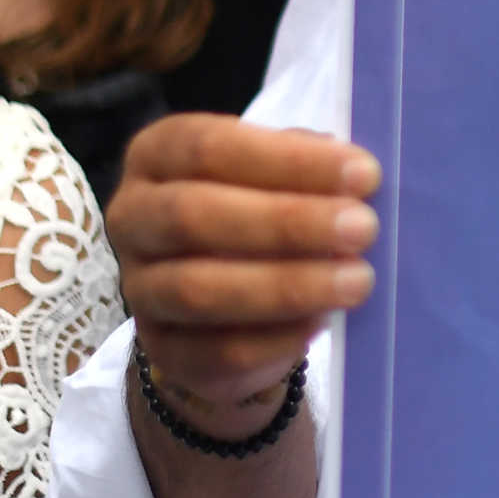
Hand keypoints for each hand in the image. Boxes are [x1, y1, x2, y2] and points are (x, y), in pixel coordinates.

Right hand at [109, 117, 380, 431]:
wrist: (224, 298)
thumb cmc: (261, 207)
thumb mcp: (279, 171)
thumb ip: (308, 164)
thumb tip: (353, 175)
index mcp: (159, 154)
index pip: (210, 147)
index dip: (289, 161)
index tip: (364, 174)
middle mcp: (133, 216)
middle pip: (194, 215)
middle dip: (287, 222)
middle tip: (363, 227)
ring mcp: (138, 288)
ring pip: (198, 289)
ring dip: (286, 285)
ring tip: (356, 280)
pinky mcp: (161, 349)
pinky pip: (214, 350)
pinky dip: (273, 338)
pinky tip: (321, 322)